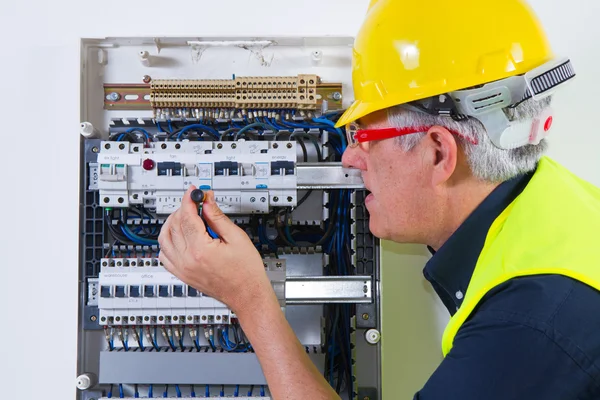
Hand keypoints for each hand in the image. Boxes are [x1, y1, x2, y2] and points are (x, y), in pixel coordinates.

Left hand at [158, 186, 272, 313]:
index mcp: (200, 250)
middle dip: (182, 209)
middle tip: (195, 202)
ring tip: (185, 216)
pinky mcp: (182, 275)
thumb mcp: (237, 237)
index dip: (189, 199)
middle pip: (173, 225)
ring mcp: (182, 270)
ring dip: (171, 223)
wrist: (247, 295)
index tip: (193, 191)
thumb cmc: (246, 272)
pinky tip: (178, 237)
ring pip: (164, 239)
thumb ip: (218, 217)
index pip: (187, 216)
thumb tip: (207, 201)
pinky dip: (167, 242)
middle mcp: (187, 261)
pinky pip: (164, 256)